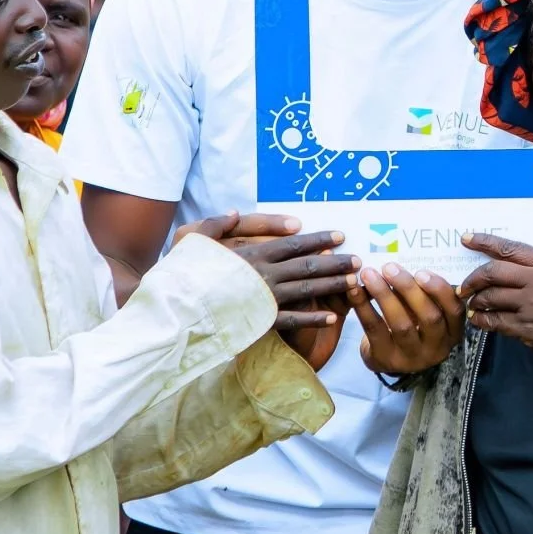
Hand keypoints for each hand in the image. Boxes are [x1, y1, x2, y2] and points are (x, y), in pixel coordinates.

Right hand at [180, 214, 353, 369]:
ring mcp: (265, 300)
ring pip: (307, 291)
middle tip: (359, 260)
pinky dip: (313, 319)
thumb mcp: (195, 237)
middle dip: (335, 263)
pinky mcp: (260, 321)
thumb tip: (236, 212)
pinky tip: (333, 318)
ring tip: (354, 283)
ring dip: (332, 287)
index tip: (340, 236)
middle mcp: (265, 275)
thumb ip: (219, 224)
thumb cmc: (182, 271)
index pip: (294, 244)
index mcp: (254, 254)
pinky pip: (292, 320)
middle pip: (308, 266)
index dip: (319, 239)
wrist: (173, 307)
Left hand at [348, 265, 463, 376]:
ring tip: (369, 274)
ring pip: (401, 324)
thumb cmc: (411, 325)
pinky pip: (375, 330)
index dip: (440, 290)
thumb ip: (423, 293)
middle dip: (409, 289)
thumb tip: (405, 259)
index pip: (455, 310)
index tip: (421, 272)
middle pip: (429, 317)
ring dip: (384, 295)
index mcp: (451, 332)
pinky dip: (364, 308)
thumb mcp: (425, 313)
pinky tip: (354, 291)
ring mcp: (411, 358)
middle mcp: (436, 348)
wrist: (387, 358)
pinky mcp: (385, 359)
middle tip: (389, 267)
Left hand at [460, 233, 532, 416]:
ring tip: (472, 303)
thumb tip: (520, 268)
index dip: (485, 242)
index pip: (510, 249)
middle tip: (464, 285)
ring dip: (476, 300)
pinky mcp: (525, 329)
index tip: (467, 239)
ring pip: (491, 298)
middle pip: (493, 273)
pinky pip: (495, 321)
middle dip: (473, 278)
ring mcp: (529, 306)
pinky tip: (479, 319)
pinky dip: (483, 320)